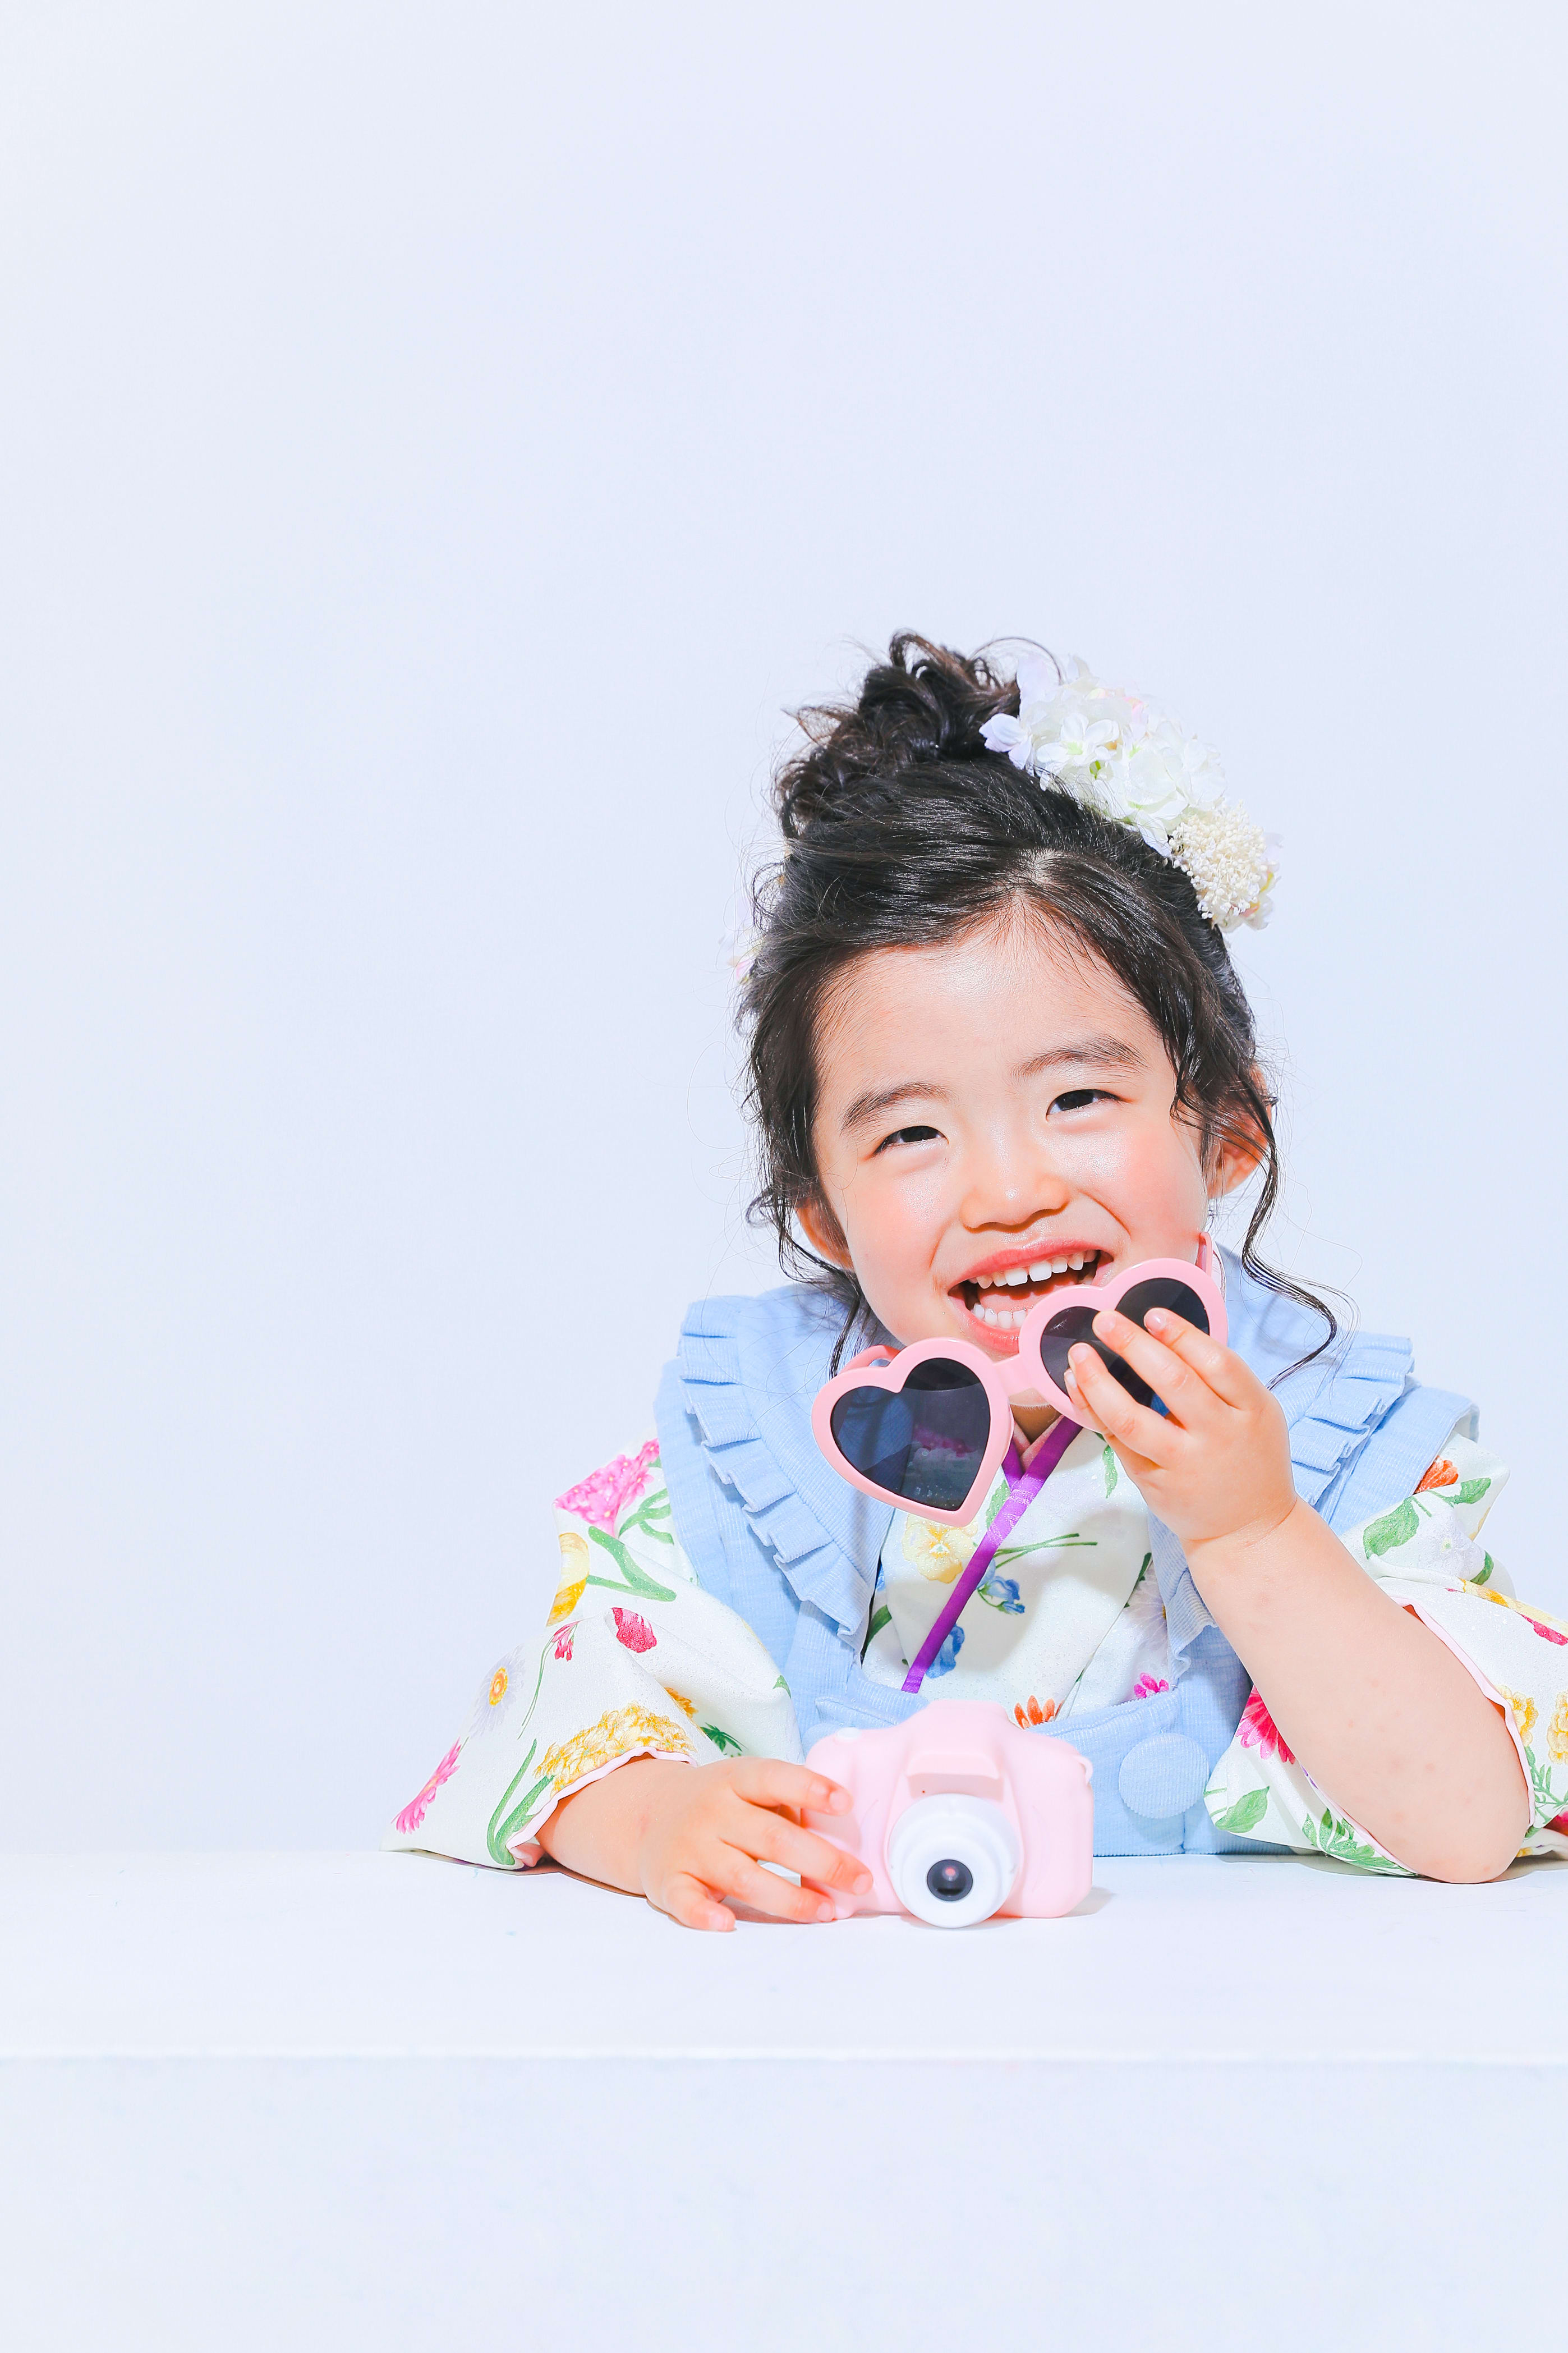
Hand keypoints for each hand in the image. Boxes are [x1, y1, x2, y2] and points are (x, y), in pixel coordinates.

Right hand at [629, 1754, 872, 1931]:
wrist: (646, 1816)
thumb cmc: (719, 1805)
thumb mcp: (746, 1787)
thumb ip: (786, 1806)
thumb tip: (841, 1837)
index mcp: (735, 1780)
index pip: (774, 1779)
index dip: (809, 1789)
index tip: (845, 1804)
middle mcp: (712, 1811)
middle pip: (771, 1837)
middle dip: (822, 1861)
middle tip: (860, 1880)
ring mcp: (689, 1848)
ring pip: (742, 1875)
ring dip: (788, 1897)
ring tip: (826, 1911)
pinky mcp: (670, 1882)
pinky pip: (686, 1901)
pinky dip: (704, 1914)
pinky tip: (727, 1924)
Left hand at [1063, 1303, 1297, 1564]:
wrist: (1250, 1529)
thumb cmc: (1250, 1457)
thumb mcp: (1256, 1413)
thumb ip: (1222, 1379)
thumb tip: (1167, 1333)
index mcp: (1251, 1410)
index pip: (1217, 1364)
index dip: (1182, 1335)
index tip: (1152, 1314)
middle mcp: (1218, 1436)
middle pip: (1174, 1382)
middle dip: (1134, 1345)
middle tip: (1106, 1320)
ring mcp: (1183, 1463)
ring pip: (1133, 1419)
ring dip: (1099, 1382)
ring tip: (1079, 1355)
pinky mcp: (1153, 1482)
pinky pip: (1117, 1442)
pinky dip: (1094, 1411)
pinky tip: (1078, 1387)